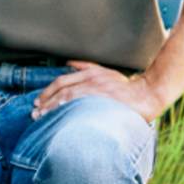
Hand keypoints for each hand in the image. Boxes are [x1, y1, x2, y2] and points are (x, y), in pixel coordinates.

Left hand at [31, 60, 165, 123]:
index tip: (38, 102)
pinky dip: (68, 113)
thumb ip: (85, 66)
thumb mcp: (104, 71)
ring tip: (42, 118)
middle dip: (46, 102)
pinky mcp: (105, 102)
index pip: (62, 82)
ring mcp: (99, 91)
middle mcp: (92, 80)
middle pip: (62, 91)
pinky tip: (59, 120)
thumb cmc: (125, 85)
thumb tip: (68, 63)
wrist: (148, 93)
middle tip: (36, 114)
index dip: (47, 92)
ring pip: (69, 100)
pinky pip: (82, 108)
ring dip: (53, 109)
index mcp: (90, 73)